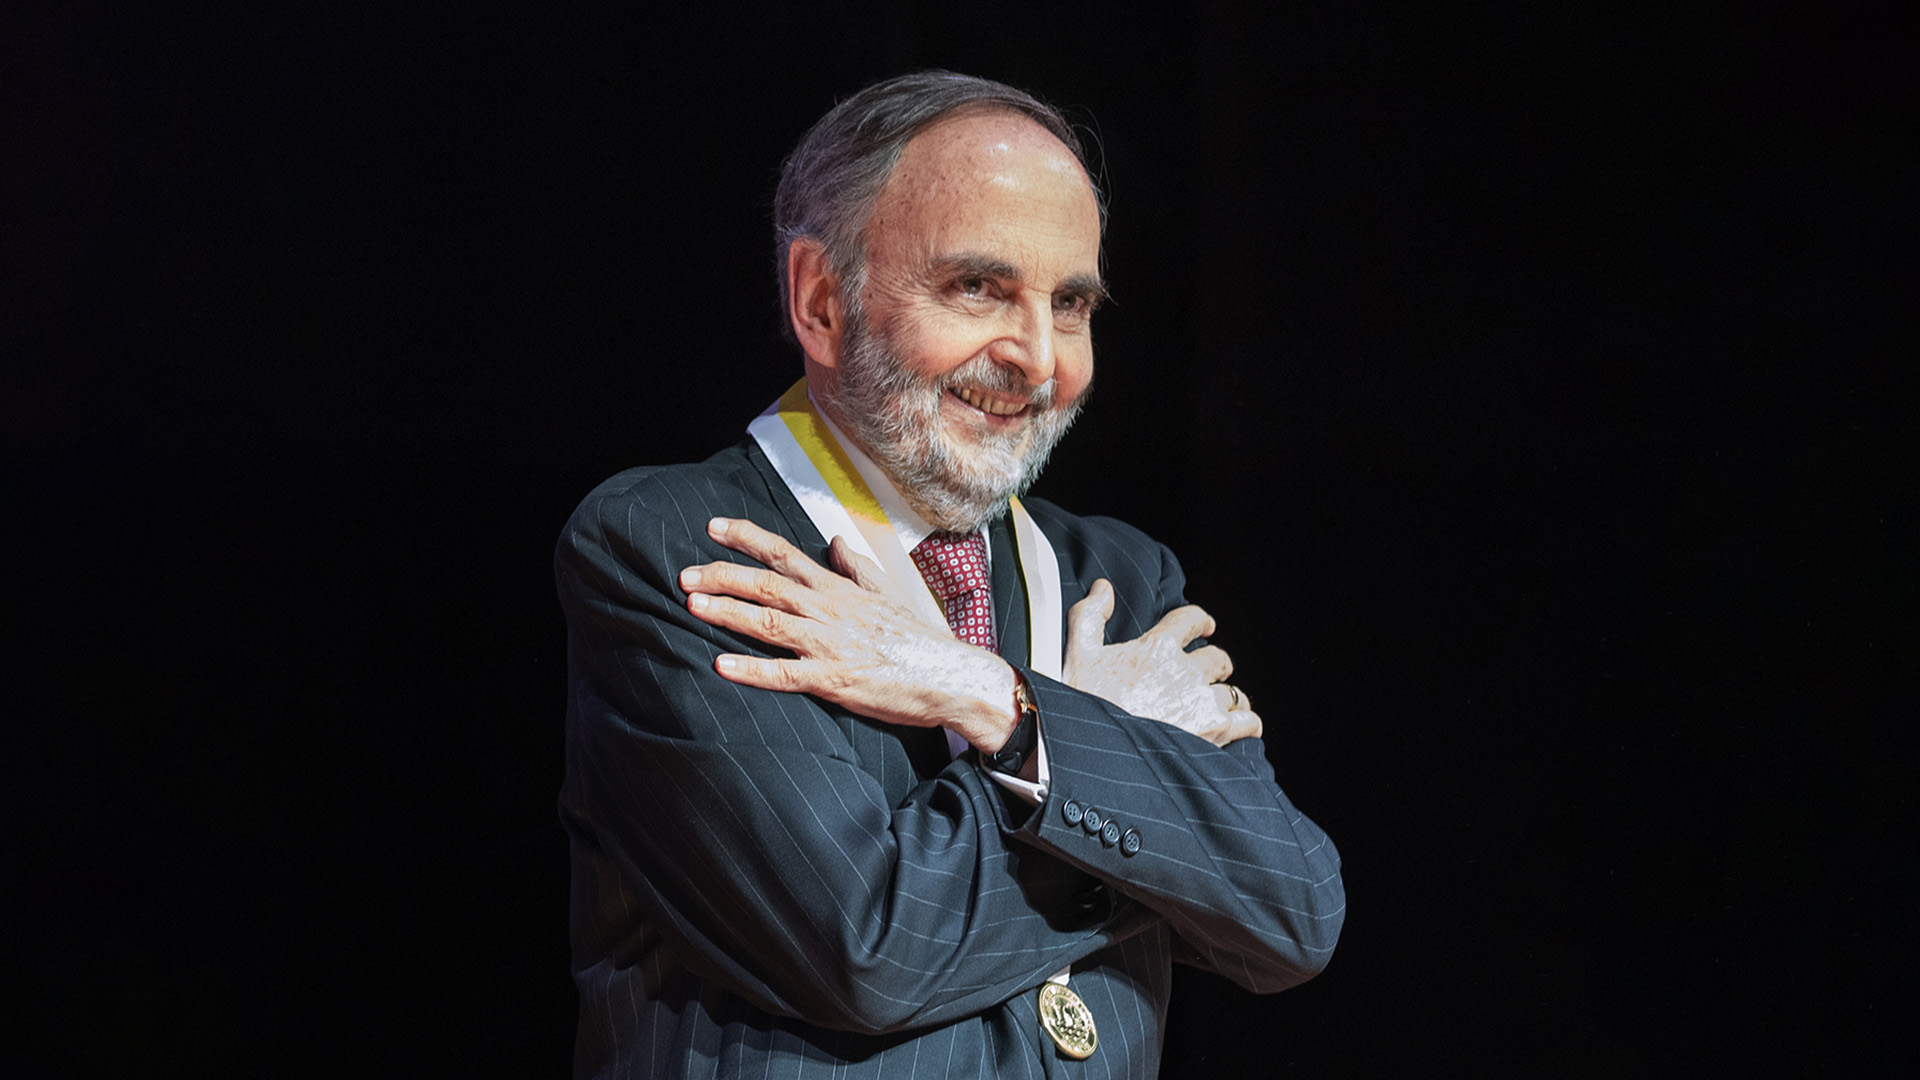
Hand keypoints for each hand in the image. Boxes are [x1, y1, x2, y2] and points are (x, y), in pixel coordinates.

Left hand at [680, 517, 1020, 751]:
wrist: (951, 676)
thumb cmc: (918, 639)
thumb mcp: (887, 593)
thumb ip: (855, 568)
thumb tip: (833, 543)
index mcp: (839, 589)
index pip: (785, 554)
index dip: (747, 538)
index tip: (714, 527)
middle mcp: (829, 610)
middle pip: (766, 585)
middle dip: (723, 575)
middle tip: (686, 574)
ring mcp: (830, 644)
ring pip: (769, 622)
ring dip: (729, 612)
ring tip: (693, 605)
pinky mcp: (834, 680)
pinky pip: (785, 674)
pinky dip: (752, 670)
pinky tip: (722, 665)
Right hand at [1061, 579, 1261, 745]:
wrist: (1091, 749)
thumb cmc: (1081, 702)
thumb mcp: (1077, 652)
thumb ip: (1089, 615)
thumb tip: (1104, 588)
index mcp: (1158, 647)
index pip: (1192, 619)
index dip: (1202, 620)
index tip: (1207, 626)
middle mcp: (1186, 671)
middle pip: (1218, 658)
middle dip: (1216, 665)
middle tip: (1212, 673)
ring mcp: (1202, 702)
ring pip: (1234, 693)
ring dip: (1228, 698)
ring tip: (1218, 707)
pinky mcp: (1214, 732)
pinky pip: (1248, 722)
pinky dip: (1247, 723)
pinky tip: (1239, 727)